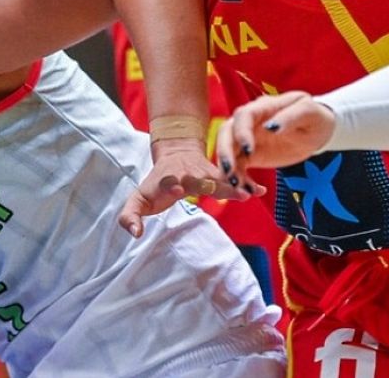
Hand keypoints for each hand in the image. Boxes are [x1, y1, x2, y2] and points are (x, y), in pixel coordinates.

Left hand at [116, 138, 244, 237]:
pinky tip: (259, 191)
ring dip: (233, 186)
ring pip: (219, 180)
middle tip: (219, 191)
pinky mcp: (218, 175)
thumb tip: (135, 234)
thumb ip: (129, 216)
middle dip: (207, 185)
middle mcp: (188, 174)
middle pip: (199, 180)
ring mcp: (205, 174)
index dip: (172, 186)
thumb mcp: (139, 199)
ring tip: (246, 193)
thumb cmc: (157, 184)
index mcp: (167, 179)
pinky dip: (246, 184)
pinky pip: (233, 180)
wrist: (177, 153)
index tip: (177, 190)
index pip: (169, 182)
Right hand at [215, 91, 331, 187]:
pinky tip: (254, 191)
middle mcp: (250, 122)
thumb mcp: (309, 112)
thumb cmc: (315, 117)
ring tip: (243, 190)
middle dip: (224, 154)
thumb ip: (290, 116)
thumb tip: (271, 127)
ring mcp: (248, 139)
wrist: (319, 132)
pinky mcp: (250, 156)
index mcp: (263, 107)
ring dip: (229, 172)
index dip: (241, 133)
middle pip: (226, 133)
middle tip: (232, 174)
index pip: (243, 116)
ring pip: (227, 153)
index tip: (249, 150)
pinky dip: (240, 182)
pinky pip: (237, 169)